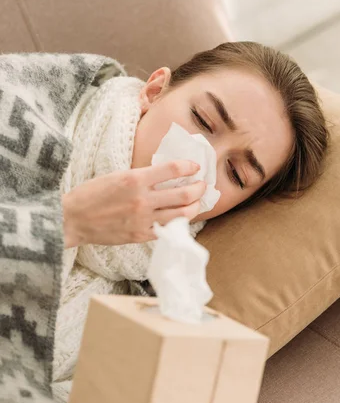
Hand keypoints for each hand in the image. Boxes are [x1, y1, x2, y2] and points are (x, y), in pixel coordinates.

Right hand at [62, 160, 205, 247]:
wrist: (73, 219)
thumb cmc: (92, 194)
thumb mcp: (117, 176)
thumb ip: (142, 177)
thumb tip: (166, 176)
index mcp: (136, 179)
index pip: (173, 169)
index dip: (190, 167)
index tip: (195, 167)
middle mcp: (143, 199)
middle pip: (184, 194)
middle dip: (199, 188)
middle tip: (202, 185)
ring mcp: (143, 220)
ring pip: (182, 214)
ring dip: (195, 207)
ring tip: (196, 202)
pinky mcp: (140, 235)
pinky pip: (168, 230)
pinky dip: (179, 224)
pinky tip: (181, 219)